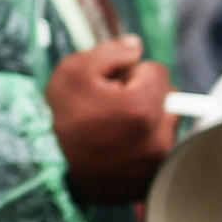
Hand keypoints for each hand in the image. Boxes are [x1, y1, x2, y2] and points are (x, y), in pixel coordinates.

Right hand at [47, 36, 177, 205]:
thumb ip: (109, 51)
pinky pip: (162, 147)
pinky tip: (121, 146)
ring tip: (116, 128)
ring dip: (149, 119)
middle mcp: (158, 136)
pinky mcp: (155, 175)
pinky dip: (147, 143)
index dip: (131, 73)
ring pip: (167, 122)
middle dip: (145, 95)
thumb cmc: (63, 120)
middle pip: (168, 97)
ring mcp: (159, 160)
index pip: (157, 71)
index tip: (111, 88)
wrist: (53, 172)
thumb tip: (136, 46)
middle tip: (113, 108)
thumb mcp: (73, 72)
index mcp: (141, 107)